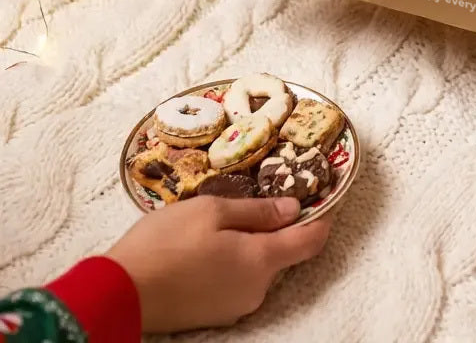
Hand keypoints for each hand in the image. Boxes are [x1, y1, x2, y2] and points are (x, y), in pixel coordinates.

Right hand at [106, 195, 330, 332]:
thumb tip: (293, 208)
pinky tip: (207, 248)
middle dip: (277, 228)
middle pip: (283, 253)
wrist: (118, 294)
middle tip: (256, 200)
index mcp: (262, 261)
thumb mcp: (213, 211)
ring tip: (222, 222)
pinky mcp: (214, 316)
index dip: (322, 217)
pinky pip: (237, 282)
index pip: (311, 241)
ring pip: (258, 268)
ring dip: (251, 245)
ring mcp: (235, 307)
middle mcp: (257, 290)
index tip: (322, 195)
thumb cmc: (166, 243)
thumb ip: (258, 211)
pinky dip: (233, 262)